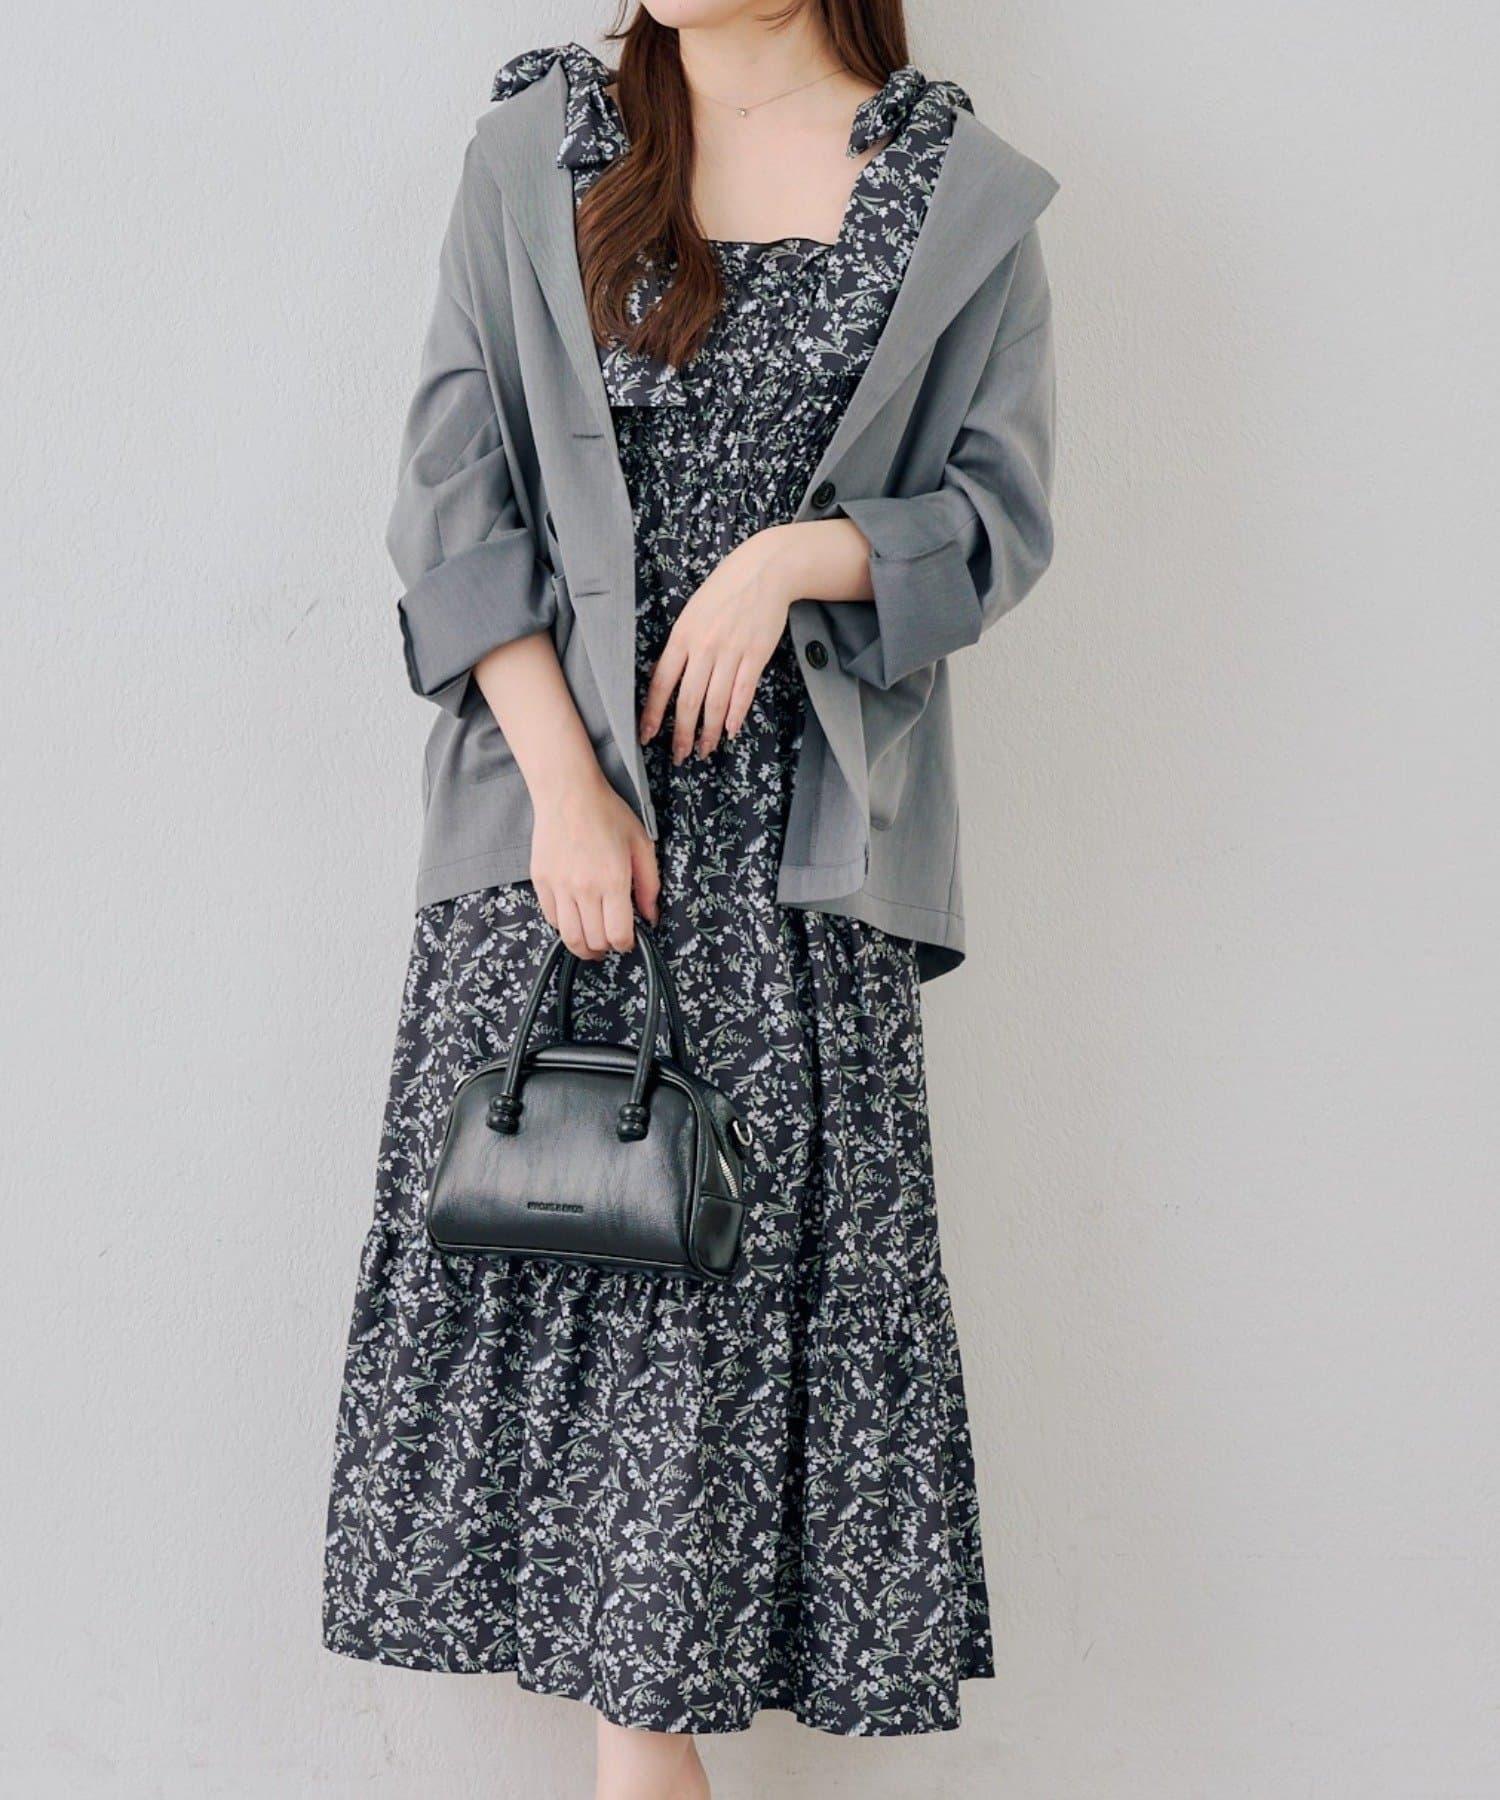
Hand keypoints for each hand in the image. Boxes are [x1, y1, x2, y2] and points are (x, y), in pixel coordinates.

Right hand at [529, 766, 659, 959]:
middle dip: (607, 948)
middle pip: (594, 941)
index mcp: (613, 881)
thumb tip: (651, 917)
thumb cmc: (608, 815)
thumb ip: (650, 885)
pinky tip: (576, 920)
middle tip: (612, 942)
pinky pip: (552, 919)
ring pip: (570, 937)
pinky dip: (565, 927)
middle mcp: (584, 888)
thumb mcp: (642, 845)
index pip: (618, 935)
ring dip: (584, 947)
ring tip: (592, 944)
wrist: (568, 794)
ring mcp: (559, 887)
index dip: (626, 945)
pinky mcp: (541, 882)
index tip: (629, 939)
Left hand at [639, 525, 805, 762]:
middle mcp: (704, 646)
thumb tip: (671, 680)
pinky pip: (743, 692)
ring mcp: (731, 651)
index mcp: (682, 636)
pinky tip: (730, 731)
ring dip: (709, 731)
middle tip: (679, 755)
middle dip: (682, 733)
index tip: (647, 735)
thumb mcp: (692, 613)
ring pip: (716, 702)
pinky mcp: (756, 654)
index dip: (653, 713)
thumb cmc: (725, 591)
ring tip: (706, 750)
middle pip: (688, 700)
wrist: (764, 570)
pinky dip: (736, 715)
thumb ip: (682, 645)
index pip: (661, 682)